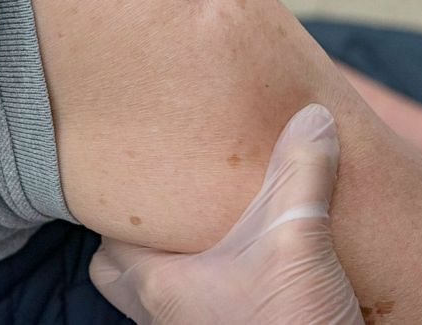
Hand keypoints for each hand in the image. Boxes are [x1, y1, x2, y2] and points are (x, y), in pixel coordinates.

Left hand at [89, 104, 362, 324]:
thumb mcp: (298, 237)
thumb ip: (301, 172)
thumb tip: (313, 115)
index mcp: (158, 285)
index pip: (108, 239)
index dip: (121, 203)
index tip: (145, 172)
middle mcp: (162, 316)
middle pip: (118, 271)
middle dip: (139, 237)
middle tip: (171, 201)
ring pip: (157, 292)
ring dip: (175, 261)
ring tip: (207, 226)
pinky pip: (196, 309)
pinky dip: (208, 285)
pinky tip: (245, 264)